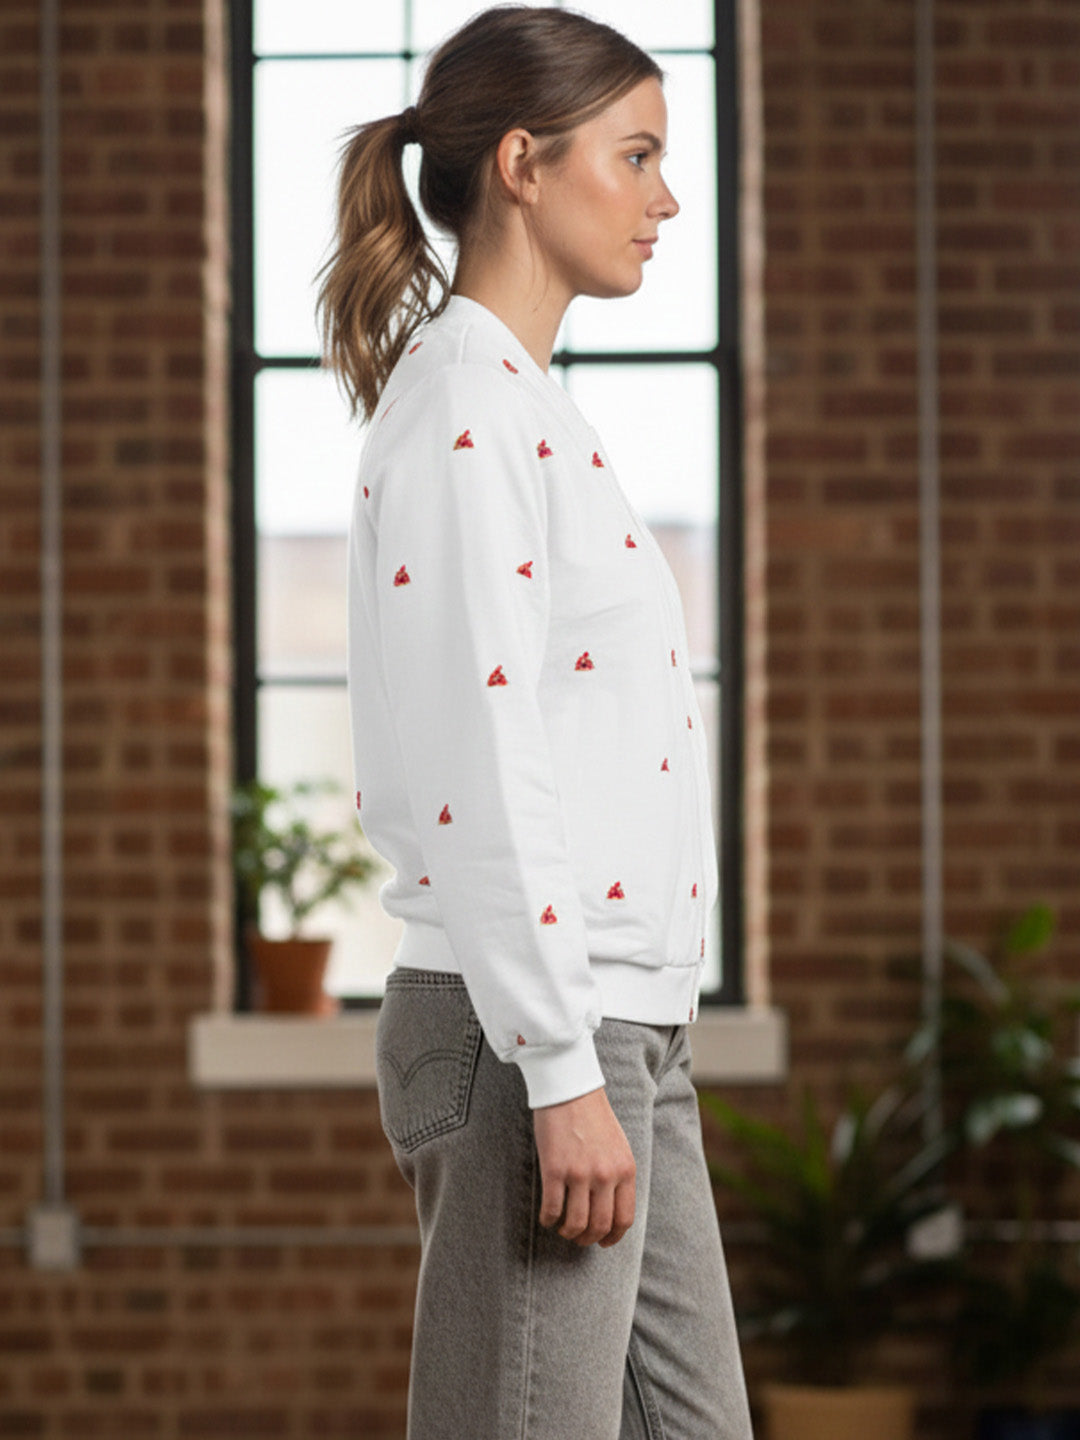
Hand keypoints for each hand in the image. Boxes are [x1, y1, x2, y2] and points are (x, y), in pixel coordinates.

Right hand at [532, 1086, 635, 1247]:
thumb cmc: (594, 1115)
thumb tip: (611, 1208)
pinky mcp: (554, 1169)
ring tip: (562, 1228)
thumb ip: (619, 1175)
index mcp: (626, 1170)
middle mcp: (606, 1175)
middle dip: (588, 1239)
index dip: (612, 1238)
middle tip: (578, 1237)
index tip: (603, 1243)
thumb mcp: (619, 1146)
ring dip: (568, 1232)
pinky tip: (547, 1217)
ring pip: (576, 1223)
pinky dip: (549, 1220)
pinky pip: (552, 1209)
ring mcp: (580, 1173)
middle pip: (600, 1225)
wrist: (571, 1089)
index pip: (624, 1218)